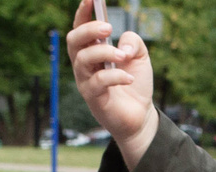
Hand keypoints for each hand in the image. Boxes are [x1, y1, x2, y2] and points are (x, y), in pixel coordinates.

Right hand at [69, 0, 157, 167]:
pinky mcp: (93, 98)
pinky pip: (99, 81)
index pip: (80, 29)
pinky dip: (116, 75)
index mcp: (93, 51)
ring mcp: (86, 81)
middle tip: (108, 28)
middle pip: (74, 41)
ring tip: (123, 56)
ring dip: (104, 53)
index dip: (83, 13)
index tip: (91, 0)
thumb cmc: (135, 84)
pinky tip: (129, 78)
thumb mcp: (139, 56)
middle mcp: (85, 65)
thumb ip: (132, 42)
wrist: (141, 115)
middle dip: (89, 30)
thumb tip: (121, 43)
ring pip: (82, 59)